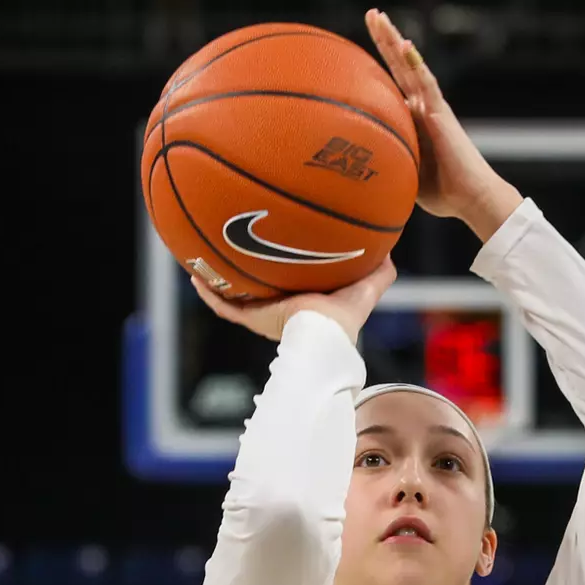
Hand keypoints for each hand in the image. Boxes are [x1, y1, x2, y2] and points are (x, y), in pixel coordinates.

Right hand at [189, 257, 396, 341]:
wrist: (324, 336)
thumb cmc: (345, 318)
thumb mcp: (365, 289)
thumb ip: (380, 272)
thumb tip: (389, 249)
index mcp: (306, 306)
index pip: (293, 287)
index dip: (287, 272)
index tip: (281, 252)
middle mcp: (282, 311)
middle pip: (263, 290)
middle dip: (253, 273)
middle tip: (241, 247)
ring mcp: (264, 316)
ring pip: (239, 297)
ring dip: (224, 279)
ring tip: (209, 258)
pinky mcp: (252, 320)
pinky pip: (224, 306)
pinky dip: (209, 292)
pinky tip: (195, 274)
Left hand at [365, 8, 522, 238]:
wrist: (471, 199)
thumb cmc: (442, 193)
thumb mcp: (403, 176)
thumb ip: (387, 164)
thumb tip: (356, 172)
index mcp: (413, 119)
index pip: (392, 83)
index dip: (379, 63)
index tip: (361, 45)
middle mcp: (423, 107)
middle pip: (400, 66)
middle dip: (385, 39)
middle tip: (371, 14)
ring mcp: (433, 107)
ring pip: (410, 66)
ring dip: (395, 41)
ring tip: (379, 17)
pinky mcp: (442, 113)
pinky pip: (427, 84)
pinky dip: (416, 64)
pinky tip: (405, 46)